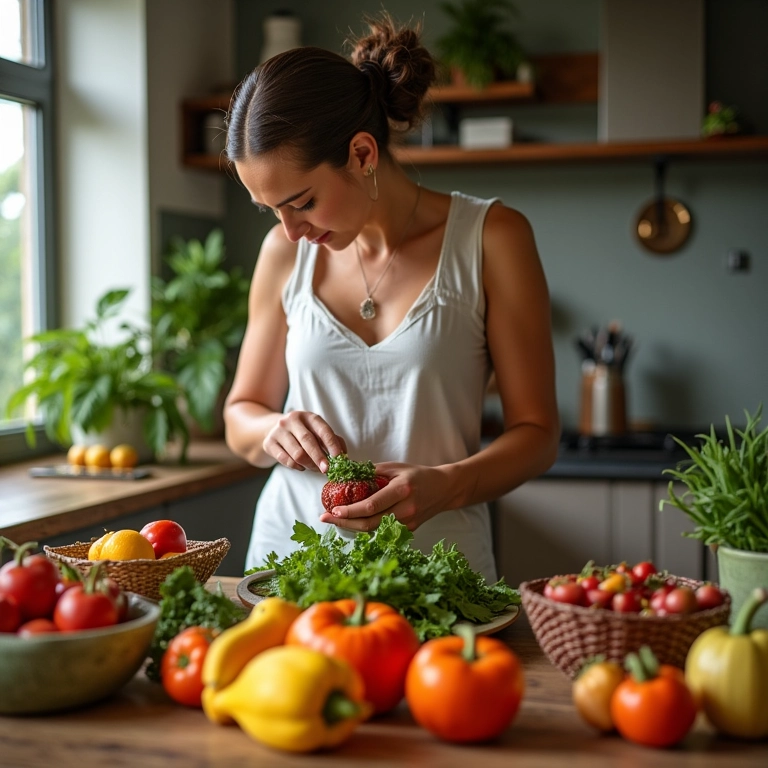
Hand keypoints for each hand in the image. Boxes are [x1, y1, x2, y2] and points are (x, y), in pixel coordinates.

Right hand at [263, 411, 346, 472]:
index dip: (332, 444)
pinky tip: (301, 466)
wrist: (274, 430)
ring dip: (308, 465)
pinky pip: (285, 460)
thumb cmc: (303, 433)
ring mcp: (279, 431)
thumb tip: (344, 456)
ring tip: (314, 468)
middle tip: (326, 470)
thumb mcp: (317, 432)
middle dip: (319, 457)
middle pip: (308, 441)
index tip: (339, 457)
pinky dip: (296, 467)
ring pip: (297, 453)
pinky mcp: (269, 442)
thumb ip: (333, 441)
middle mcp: (292, 420)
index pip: (323, 430)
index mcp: (309, 416)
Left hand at [318, 462, 450, 532]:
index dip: (350, 510)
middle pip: (369, 523)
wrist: (444, 489)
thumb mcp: (395, 468)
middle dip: (344, 522)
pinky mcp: (408, 530)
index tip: (332, 509)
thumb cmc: (418, 475)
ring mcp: (407, 523)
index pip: (371, 506)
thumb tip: (345, 474)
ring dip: (351, 525)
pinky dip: (364, 527)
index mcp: (402, 491)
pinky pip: (381, 530)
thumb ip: (371, 472)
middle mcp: (405, 510)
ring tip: (334, 518)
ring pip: (373, 530)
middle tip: (325, 517)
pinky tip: (351, 520)